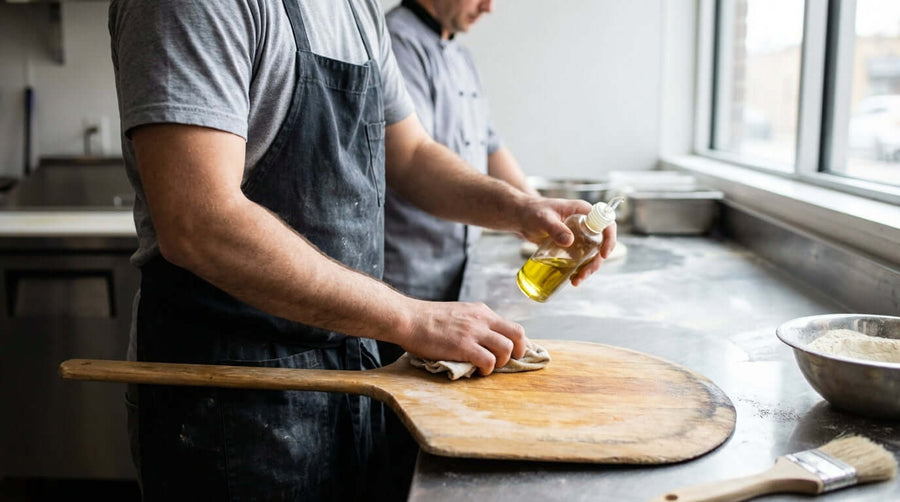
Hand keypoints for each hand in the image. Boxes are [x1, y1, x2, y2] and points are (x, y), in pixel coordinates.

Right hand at [397, 300, 528, 375]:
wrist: (409, 319)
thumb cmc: (428, 319)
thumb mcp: (459, 313)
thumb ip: (474, 323)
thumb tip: (484, 340)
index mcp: (481, 312)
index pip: (513, 326)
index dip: (517, 343)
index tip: (512, 353)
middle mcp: (482, 319)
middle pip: (517, 335)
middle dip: (518, 352)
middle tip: (506, 362)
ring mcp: (474, 332)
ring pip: (506, 349)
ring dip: (501, 362)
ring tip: (487, 366)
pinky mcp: (464, 346)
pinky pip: (488, 361)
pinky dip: (486, 369)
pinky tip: (476, 370)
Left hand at [513, 195, 617, 286]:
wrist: (522, 217)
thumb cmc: (532, 211)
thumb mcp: (543, 219)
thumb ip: (555, 228)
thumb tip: (569, 241)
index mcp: (583, 211)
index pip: (606, 223)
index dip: (609, 238)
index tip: (603, 254)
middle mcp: (584, 224)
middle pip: (600, 244)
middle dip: (596, 262)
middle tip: (583, 274)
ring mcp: (578, 236)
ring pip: (591, 254)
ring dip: (588, 269)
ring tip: (575, 281)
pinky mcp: (571, 246)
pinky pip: (580, 258)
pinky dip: (579, 269)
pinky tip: (571, 279)